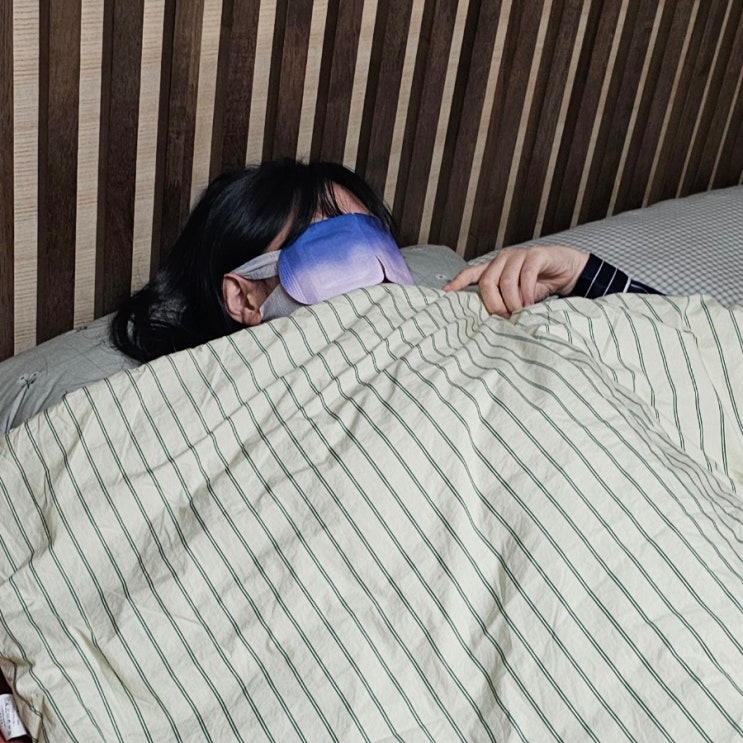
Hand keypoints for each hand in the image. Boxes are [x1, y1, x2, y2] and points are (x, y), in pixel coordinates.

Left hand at [443, 245, 588, 316]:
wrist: (567, 272)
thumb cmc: (539, 285)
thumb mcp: (518, 295)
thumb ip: (503, 301)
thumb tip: (489, 321)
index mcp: (494, 269)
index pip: (470, 273)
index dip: (457, 282)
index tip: (445, 293)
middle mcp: (502, 260)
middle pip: (487, 282)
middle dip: (494, 304)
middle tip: (504, 318)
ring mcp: (519, 255)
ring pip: (506, 281)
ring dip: (512, 301)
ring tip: (519, 313)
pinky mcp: (536, 255)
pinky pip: (526, 275)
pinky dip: (527, 293)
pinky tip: (530, 303)